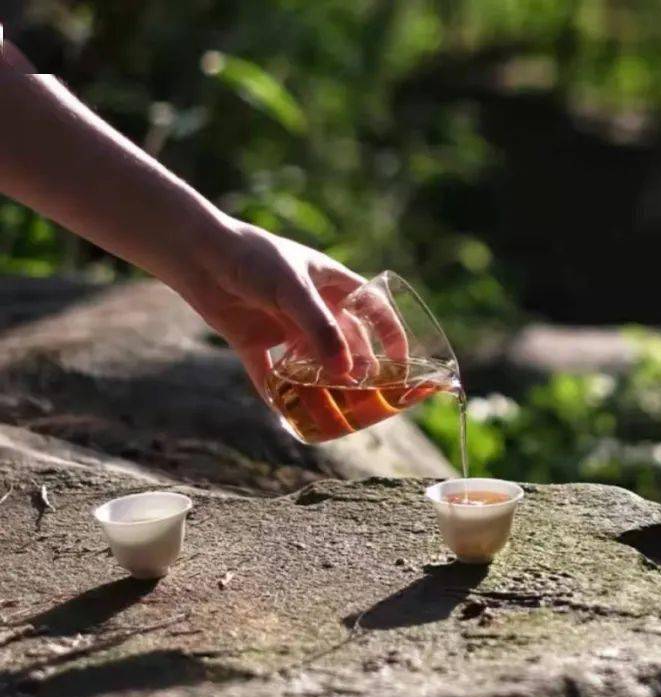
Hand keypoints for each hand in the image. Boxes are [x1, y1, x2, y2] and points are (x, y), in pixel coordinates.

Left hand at [171, 218, 402, 398]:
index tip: (402, 361)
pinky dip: (277, 394)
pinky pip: (269, 374)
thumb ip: (321, 330)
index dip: (390, 333)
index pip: (372, 308)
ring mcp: (282, 325)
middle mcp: (311, 306)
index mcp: (331, 284)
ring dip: (322, 383)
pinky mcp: (253, 340)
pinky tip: (287, 416)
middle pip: (345, 341)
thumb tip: (346, 372)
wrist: (197, 254)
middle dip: (358, 366)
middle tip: (369, 393)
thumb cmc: (254, 260)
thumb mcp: (294, 291)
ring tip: (336, 408)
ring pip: (310, 361)